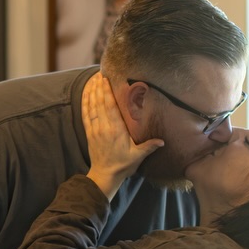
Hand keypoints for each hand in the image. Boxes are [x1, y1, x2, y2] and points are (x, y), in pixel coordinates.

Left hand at [83, 74, 162, 199]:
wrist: (104, 175)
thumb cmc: (122, 165)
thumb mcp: (138, 156)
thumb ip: (149, 147)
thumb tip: (163, 141)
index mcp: (115, 130)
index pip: (110, 107)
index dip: (107, 92)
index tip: (107, 80)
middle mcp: (103, 127)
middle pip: (100, 103)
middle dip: (99, 87)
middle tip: (100, 73)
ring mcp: (94, 129)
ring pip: (91, 106)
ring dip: (92, 91)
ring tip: (94, 78)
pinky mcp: (89, 133)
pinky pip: (85, 114)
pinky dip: (85, 102)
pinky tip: (86, 93)